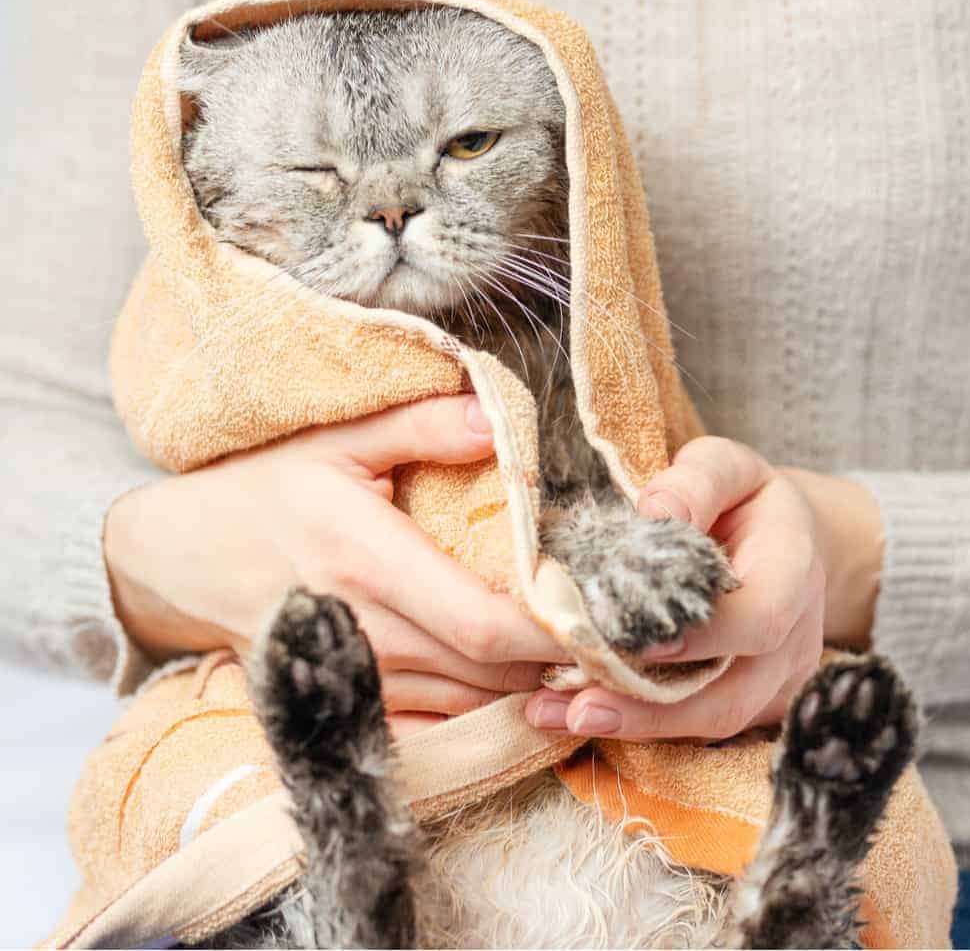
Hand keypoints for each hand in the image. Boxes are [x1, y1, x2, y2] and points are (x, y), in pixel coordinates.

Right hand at [105, 395, 567, 734]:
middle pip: (492, 672)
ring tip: (593, 650)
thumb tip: (499, 415)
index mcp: (370, 562)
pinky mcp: (351, 702)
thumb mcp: (336, 441)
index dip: (554, 633)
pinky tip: (530, 680)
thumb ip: (423, 426)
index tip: (611, 614)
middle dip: (565, 659)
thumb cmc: (264, 491)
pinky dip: (491, 708)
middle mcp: (369, 632)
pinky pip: (440, 723)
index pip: (483, 624)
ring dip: (536, 685)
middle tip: (625, 631)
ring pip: (474, 703)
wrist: (176, 561)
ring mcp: (359, 677)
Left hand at [524, 436, 883, 739]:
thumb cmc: (744, 498)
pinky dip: (644, 724)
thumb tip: (654, 510)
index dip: (703, 639)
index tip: (638, 641)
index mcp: (795, 569)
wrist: (783, 540)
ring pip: (715, 722)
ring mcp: (779, 679)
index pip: (761, 619)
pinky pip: (702, 727)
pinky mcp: (754, 704)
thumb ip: (697, 480)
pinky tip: (582, 711)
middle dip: (655, 710)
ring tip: (562, 715)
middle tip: (576, 707)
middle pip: (735, 694)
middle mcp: (797, 636)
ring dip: (639, 725)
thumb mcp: (727, 466)